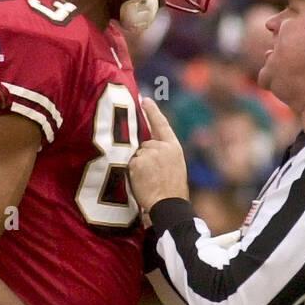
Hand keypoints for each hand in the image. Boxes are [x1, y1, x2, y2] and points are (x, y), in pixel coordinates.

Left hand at [129, 98, 188, 212]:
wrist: (169, 205)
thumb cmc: (172, 191)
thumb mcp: (175, 167)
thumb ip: (163, 153)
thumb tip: (147, 146)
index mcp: (173, 147)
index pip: (161, 124)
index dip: (152, 111)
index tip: (144, 99)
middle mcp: (162, 147)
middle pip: (144, 144)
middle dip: (144, 157)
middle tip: (153, 176)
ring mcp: (149, 153)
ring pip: (136, 155)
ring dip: (138, 166)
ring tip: (149, 180)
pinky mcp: (138, 162)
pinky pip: (129, 164)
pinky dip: (132, 173)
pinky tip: (142, 182)